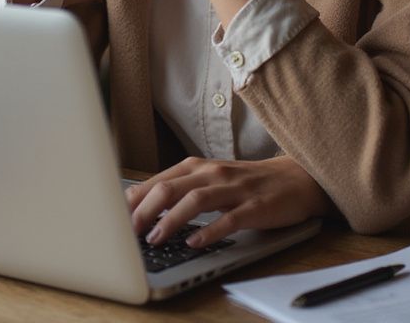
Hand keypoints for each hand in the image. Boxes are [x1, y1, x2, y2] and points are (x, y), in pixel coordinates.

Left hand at [126, 156, 331, 248]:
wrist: (295, 178)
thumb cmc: (247, 182)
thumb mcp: (211, 180)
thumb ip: (182, 190)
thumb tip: (143, 209)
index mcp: (198, 167)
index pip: (158, 181)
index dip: (135, 200)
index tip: (114, 218)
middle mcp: (213, 173)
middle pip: (171, 188)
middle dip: (145, 210)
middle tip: (128, 232)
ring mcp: (234, 189)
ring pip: (195, 200)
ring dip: (171, 221)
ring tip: (154, 239)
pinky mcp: (254, 206)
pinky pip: (229, 219)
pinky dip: (209, 232)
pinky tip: (195, 243)